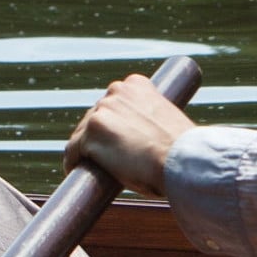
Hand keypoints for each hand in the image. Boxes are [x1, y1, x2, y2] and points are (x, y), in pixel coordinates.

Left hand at [64, 72, 196, 195]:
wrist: (183, 161)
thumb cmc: (181, 150)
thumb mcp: (166, 121)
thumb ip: (149, 120)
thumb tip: (141, 140)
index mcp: (136, 84)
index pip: (113, 103)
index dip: (112, 123)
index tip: (114, 140)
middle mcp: (116, 92)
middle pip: (95, 117)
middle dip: (97, 137)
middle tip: (104, 159)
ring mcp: (101, 112)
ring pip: (82, 134)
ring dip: (85, 150)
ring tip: (90, 168)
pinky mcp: (91, 135)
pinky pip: (73, 151)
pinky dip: (73, 162)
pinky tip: (76, 172)